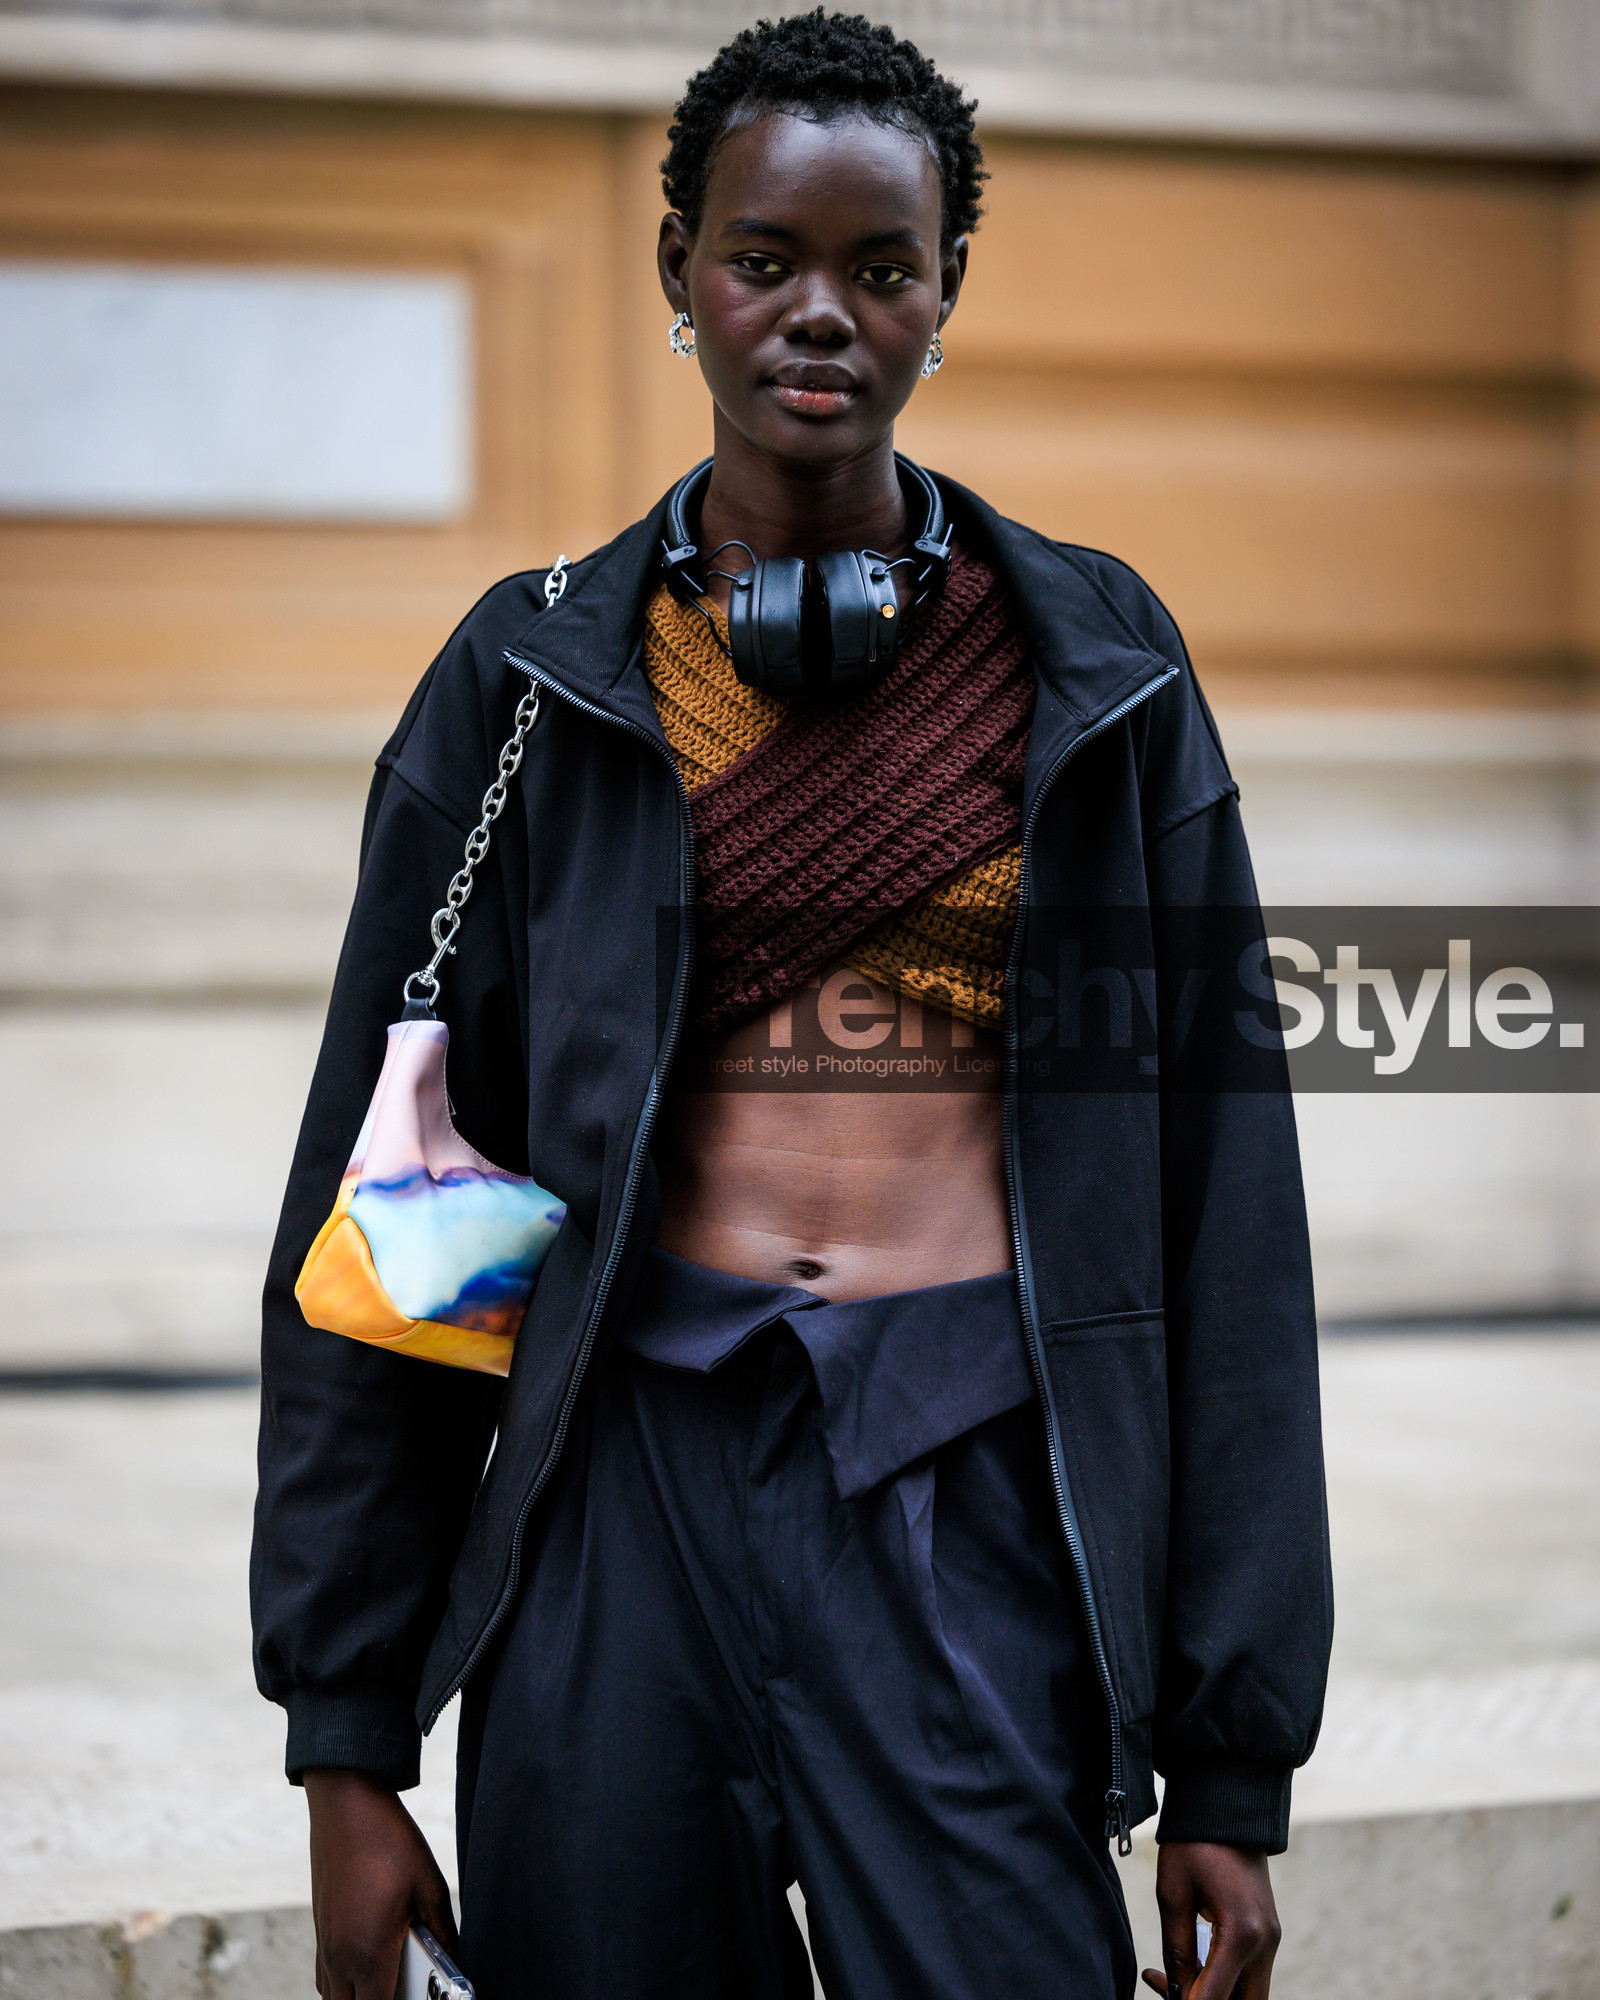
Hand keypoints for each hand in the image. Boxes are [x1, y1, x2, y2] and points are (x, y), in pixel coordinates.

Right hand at [304, 1768, 456, 1999]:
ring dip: (359, 1997)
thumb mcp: (429, 1885)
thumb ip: (442, 1931)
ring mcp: (324, 1945)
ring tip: (392, 1981)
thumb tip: (453, 1958)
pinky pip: (327, 1977)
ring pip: (334, 1997)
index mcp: (368, 1953)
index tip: (420, 1999)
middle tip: (408, 1989)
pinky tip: (369, 1965)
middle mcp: (339, 1957)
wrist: (345, 1804)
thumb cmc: (387, 1841)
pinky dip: (345, 1983)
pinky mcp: (319, 1930)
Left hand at [1141, 1841, 1279, 1999]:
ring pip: (1249, 1995)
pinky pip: (1249, 1974)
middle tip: (1170, 1989)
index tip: (1159, 1989)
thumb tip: (1176, 1992)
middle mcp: (1265, 1943)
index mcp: (1242, 1933)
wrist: (1227, 1805)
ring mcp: (1271, 1940)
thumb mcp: (1173, 1894)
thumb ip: (1177, 1950)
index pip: (1215, 1998)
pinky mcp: (1268, 1933)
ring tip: (1176, 1977)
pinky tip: (1194, 1967)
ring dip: (1216, 1994)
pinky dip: (1225, 1981)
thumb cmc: (1194, 1843)